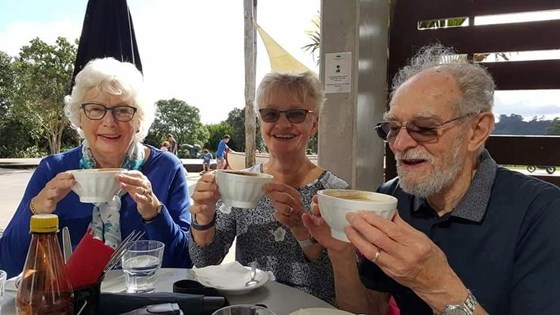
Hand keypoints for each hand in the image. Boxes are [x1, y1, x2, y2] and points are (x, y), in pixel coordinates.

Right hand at [32, 172, 74, 213]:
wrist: (41, 204)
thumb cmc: (53, 194)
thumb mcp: (62, 187)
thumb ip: (69, 183)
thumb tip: (78, 179)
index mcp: (54, 183)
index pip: (59, 177)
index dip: (65, 175)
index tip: (72, 175)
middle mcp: (50, 188)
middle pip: (56, 183)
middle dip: (64, 182)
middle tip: (72, 182)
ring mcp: (47, 195)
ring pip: (49, 192)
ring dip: (54, 192)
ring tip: (57, 192)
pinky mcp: (46, 203)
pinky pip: (47, 203)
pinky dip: (48, 202)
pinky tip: (50, 202)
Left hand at [118, 171, 159, 219]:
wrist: (150, 205)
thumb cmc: (141, 194)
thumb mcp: (135, 187)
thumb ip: (129, 183)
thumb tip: (118, 178)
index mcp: (144, 180)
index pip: (138, 174)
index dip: (130, 173)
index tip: (121, 173)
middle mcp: (146, 185)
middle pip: (138, 181)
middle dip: (128, 178)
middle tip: (120, 177)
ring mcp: (147, 193)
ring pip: (139, 189)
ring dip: (130, 187)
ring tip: (122, 185)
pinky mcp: (147, 201)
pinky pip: (143, 198)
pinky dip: (139, 197)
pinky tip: (135, 195)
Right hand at [190, 172, 220, 224]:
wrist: (208, 209)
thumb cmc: (212, 197)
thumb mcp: (217, 190)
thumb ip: (220, 184)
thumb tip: (225, 178)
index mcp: (203, 184)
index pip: (203, 178)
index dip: (208, 177)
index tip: (214, 178)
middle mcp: (198, 190)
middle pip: (199, 185)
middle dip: (207, 185)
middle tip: (215, 186)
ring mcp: (196, 200)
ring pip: (195, 195)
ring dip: (203, 194)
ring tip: (211, 194)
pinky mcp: (195, 208)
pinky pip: (193, 208)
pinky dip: (198, 207)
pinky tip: (205, 207)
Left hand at [263, 182, 307, 237]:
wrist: (303, 226)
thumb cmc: (293, 211)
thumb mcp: (288, 199)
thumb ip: (279, 193)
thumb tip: (267, 187)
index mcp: (296, 196)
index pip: (285, 188)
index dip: (274, 186)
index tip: (265, 186)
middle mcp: (298, 204)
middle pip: (286, 197)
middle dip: (274, 195)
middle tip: (267, 194)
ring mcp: (296, 214)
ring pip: (285, 208)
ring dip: (277, 205)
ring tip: (274, 204)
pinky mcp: (294, 223)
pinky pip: (284, 218)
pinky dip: (278, 216)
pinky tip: (278, 214)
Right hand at [302, 195, 353, 253]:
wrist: (342, 245)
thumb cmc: (347, 230)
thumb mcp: (352, 221)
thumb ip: (354, 214)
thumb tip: (363, 208)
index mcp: (331, 208)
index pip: (323, 198)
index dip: (320, 197)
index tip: (322, 197)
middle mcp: (323, 212)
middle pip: (316, 204)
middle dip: (316, 205)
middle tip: (319, 208)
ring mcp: (317, 220)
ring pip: (311, 213)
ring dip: (313, 214)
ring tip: (319, 219)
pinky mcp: (313, 229)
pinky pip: (307, 223)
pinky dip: (306, 220)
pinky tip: (305, 217)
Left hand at [345, 211, 464, 305]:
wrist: (436, 283)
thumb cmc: (432, 258)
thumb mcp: (422, 238)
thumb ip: (404, 226)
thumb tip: (390, 211)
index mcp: (414, 243)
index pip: (390, 229)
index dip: (374, 220)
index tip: (363, 212)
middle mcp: (404, 255)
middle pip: (378, 238)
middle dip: (362, 226)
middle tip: (351, 216)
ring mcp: (395, 266)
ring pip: (372, 251)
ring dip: (357, 238)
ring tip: (348, 228)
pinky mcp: (389, 273)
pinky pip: (374, 259)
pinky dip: (363, 249)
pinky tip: (356, 241)